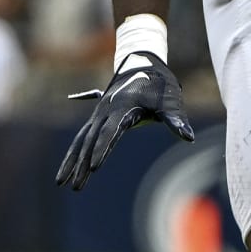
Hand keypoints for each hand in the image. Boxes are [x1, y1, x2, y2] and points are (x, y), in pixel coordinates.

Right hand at [55, 52, 194, 189]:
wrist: (143, 64)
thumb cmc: (159, 84)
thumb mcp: (170, 101)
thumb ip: (176, 120)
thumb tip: (188, 137)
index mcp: (123, 107)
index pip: (110, 132)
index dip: (102, 150)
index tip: (94, 168)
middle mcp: (106, 111)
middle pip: (90, 140)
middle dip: (81, 164)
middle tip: (75, 187)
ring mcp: (99, 114)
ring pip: (81, 140)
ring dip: (71, 161)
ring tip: (62, 183)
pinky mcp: (98, 118)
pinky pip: (82, 137)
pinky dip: (74, 152)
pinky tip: (67, 169)